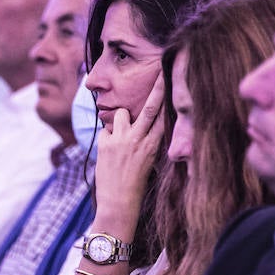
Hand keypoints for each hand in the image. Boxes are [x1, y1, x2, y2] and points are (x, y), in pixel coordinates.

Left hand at [94, 71, 165, 222]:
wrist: (118, 204)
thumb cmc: (136, 186)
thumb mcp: (149, 163)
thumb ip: (148, 142)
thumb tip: (145, 126)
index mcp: (154, 146)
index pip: (163, 117)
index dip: (166, 98)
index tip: (169, 81)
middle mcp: (139, 140)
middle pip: (149, 108)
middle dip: (156, 88)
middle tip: (160, 70)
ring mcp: (121, 141)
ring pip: (121, 113)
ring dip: (121, 118)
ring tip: (122, 132)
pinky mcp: (105, 145)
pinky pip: (106, 129)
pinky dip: (107, 136)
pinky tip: (109, 150)